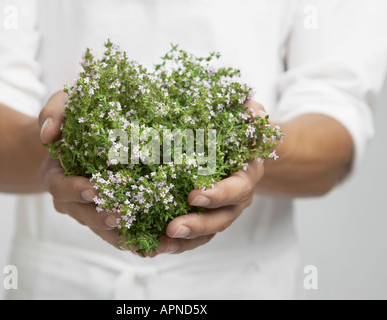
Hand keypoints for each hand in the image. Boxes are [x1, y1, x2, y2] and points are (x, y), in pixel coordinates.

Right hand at [38, 91, 126, 251]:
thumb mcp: (61, 105)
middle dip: (99, 216)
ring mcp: (86, 208)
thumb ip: (52, 113)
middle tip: (119, 216)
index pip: (59, 186)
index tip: (92, 189)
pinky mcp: (105, 212)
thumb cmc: (72, 118)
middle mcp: (69, 197)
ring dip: (117, 234)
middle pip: (81, 213)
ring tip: (138, 241)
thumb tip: (49, 133)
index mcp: (55, 174)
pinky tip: (149, 246)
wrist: (78, 137)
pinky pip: (115, 230)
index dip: (74, 189)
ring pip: (99, 227)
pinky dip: (130, 238)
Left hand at [158, 101, 266, 253]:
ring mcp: (220, 211)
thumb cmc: (239, 133)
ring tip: (159, 244)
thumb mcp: (247, 118)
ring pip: (205, 233)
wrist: (241, 152)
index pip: (236, 189)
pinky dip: (175, 242)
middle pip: (220, 219)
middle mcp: (235, 199)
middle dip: (197, 225)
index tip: (194, 196)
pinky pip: (192, 236)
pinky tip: (152, 245)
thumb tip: (253, 113)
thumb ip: (251, 115)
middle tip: (173, 228)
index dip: (218, 195)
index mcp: (246, 176)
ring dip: (183, 241)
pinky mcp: (204, 218)